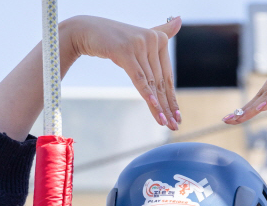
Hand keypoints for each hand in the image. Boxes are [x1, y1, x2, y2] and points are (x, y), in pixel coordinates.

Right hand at [65, 15, 182, 129]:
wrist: (87, 31)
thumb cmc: (114, 38)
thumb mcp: (139, 36)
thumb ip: (161, 31)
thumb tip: (179, 19)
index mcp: (160, 38)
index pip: (167, 75)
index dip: (172, 97)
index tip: (177, 116)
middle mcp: (153, 40)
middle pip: (160, 81)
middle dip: (167, 106)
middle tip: (174, 126)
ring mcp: (139, 45)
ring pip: (151, 82)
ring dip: (158, 105)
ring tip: (164, 122)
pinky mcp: (126, 51)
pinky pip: (139, 77)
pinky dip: (147, 93)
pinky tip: (154, 107)